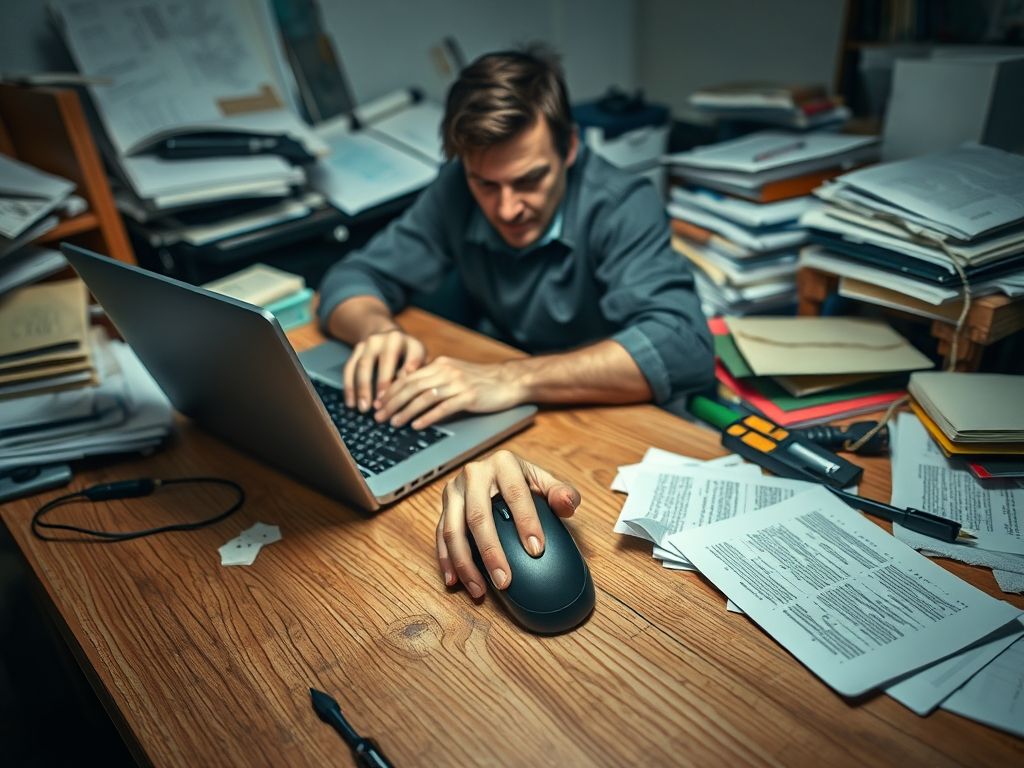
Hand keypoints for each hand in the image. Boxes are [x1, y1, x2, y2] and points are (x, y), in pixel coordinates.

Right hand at [342, 328, 426, 411]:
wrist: (388, 335)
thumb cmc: (410, 359)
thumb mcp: (421, 364)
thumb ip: (421, 377)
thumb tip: (417, 399)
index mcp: (412, 343)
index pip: (414, 355)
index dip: (411, 369)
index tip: (407, 387)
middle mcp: (392, 338)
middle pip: (387, 358)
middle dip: (383, 382)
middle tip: (381, 404)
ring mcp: (373, 341)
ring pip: (365, 364)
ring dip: (363, 388)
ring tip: (364, 408)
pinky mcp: (358, 347)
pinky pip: (350, 367)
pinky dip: (349, 386)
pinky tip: (351, 403)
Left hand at [374, 356, 524, 428]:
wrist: (510, 380)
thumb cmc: (481, 381)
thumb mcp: (454, 374)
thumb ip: (433, 379)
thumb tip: (409, 391)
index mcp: (439, 364)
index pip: (408, 378)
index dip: (390, 391)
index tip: (378, 404)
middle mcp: (446, 371)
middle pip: (411, 387)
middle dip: (392, 402)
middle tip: (379, 416)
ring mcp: (458, 383)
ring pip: (424, 397)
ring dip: (406, 411)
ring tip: (394, 423)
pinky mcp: (469, 396)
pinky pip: (443, 407)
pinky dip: (428, 417)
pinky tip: (417, 425)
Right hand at [436, 450, 579, 598]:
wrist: (495, 471)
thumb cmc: (522, 481)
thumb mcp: (544, 481)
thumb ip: (562, 493)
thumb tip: (567, 504)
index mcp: (503, 463)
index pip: (515, 494)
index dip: (526, 522)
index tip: (536, 551)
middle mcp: (474, 473)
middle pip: (478, 516)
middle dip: (491, 552)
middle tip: (504, 581)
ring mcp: (454, 490)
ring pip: (453, 530)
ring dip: (465, 564)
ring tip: (480, 590)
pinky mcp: (444, 506)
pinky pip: (441, 536)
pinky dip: (447, 561)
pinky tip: (455, 581)